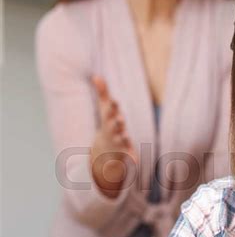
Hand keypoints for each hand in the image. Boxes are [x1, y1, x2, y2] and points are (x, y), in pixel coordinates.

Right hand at [91, 76, 136, 192]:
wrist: (104, 149)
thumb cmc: (107, 123)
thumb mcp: (105, 108)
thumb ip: (102, 92)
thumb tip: (96, 75)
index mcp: (108, 119)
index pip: (110, 111)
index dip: (112, 107)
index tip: (114, 102)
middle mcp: (112, 130)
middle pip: (113, 125)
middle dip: (116, 122)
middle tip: (119, 119)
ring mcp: (117, 141)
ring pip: (120, 139)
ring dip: (123, 137)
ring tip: (125, 135)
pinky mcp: (125, 150)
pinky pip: (129, 154)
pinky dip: (132, 157)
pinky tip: (136, 161)